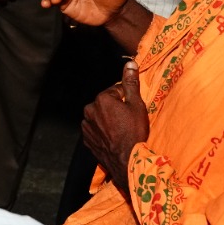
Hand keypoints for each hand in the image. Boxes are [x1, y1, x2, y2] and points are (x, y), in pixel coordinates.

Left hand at [82, 60, 149, 195]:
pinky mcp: (86, 139)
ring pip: (99, 116)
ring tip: (121, 130)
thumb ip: (131, 83)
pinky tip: (113, 138)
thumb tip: (129, 63)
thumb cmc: (134, 132)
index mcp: (101, 98)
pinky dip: (103, 131)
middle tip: (128, 120)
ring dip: (108, 119)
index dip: (126, 99)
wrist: (127, 161)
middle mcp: (89, 109)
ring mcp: (86, 125)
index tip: (132, 109)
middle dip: (115, 108)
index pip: (116, 90)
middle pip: (105, 103)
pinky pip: (95, 129)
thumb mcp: (137, 105)